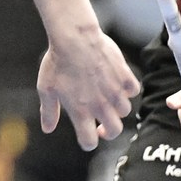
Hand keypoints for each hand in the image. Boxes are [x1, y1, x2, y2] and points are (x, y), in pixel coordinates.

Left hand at [37, 34, 139, 149]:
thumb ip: (48, 112)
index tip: (86, 135)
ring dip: (117, 109)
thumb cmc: (57, 62)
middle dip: (108, 131)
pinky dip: (127, 90)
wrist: (75, 38)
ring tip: (107, 99)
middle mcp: (100, 105)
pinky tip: (117, 83)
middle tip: (101, 123)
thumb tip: (47, 129)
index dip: (88, 142)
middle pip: (115, 131)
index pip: (89, 142)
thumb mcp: (46, 89)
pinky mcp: (125, 76)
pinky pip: (134, 90)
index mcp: (80, 112)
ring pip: (125, 111)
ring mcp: (115, 91)